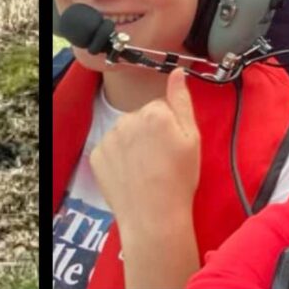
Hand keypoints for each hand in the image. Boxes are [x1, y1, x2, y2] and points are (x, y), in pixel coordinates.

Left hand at [89, 69, 200, 233]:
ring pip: (124, 133)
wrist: (154, 216)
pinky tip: (130, 175)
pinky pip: (110, 149)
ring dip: (132, 144)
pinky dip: (118, 158)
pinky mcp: (96, 154)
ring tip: (146, 170)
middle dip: (149, 133)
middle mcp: (127, 118)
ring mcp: (109, 137)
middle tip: (161, 160)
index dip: (169, 127)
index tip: (173, 146)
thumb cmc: (179, 179)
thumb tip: (177, 72)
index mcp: (154, 112)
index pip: (161, 108)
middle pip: (141, 118)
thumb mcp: (192, 138)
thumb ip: (182, 101)